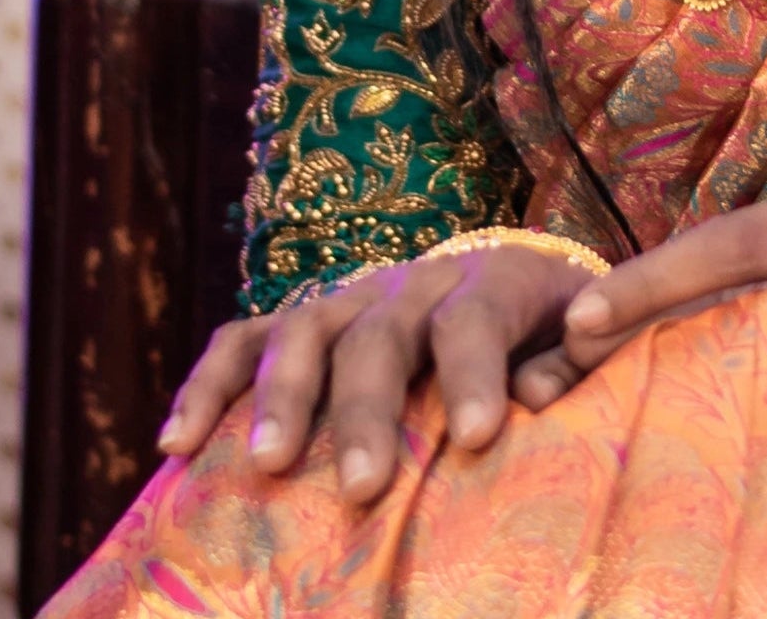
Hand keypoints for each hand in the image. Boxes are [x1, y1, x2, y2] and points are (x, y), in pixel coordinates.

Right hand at [155, 243, 597, 502]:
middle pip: (380, 335)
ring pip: (303, 331)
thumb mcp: (590, 340)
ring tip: (267, 464)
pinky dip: (207, 386)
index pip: (476, 318)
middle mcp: (413, 281)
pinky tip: (177, 445)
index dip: (474, 373)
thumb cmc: (558, 336)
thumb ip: (577, 364)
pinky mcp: (302, 322)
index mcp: (493, 281)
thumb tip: (542, 395)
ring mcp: (350, 298)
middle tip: (365, 486)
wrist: (520, 289)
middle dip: (369, 411)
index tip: (476, 435)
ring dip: (282, 398)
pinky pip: (243, 341)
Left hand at [539, 184, 766, 476]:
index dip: (653, 279)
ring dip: (703, 402)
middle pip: (755, 301)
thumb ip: (714, 297)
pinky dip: (765, 439)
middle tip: (577, 375)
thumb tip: (570, 343)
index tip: (578, 319)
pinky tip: (724, 454)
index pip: (733, 239)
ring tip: (634, 421)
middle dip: (659, 339)